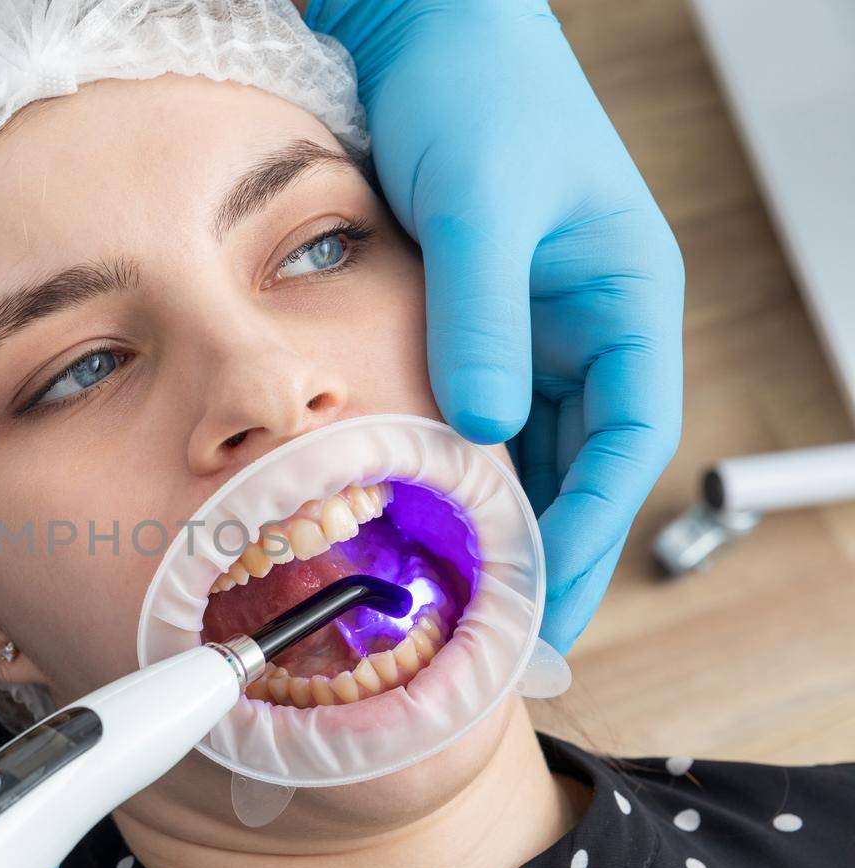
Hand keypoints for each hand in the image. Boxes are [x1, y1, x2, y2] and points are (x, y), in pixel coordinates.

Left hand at [313, 0, 684, 648]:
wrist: (428, 33)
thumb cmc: (478, 95)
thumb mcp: (483, 210)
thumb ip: (484, 321)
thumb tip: (485, 431)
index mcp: (627, 296)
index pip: (629, 435)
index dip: (595, 520)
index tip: (552, 590)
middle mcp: (588, 319)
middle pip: (584, 455)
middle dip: (552, 538)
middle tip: (509, 622)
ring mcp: (532, 321)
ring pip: (530, 441)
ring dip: (503, 509)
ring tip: (466, 588)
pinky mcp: (475, 316)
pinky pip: (477, 406)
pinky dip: (457, 461)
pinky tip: (424, 507)